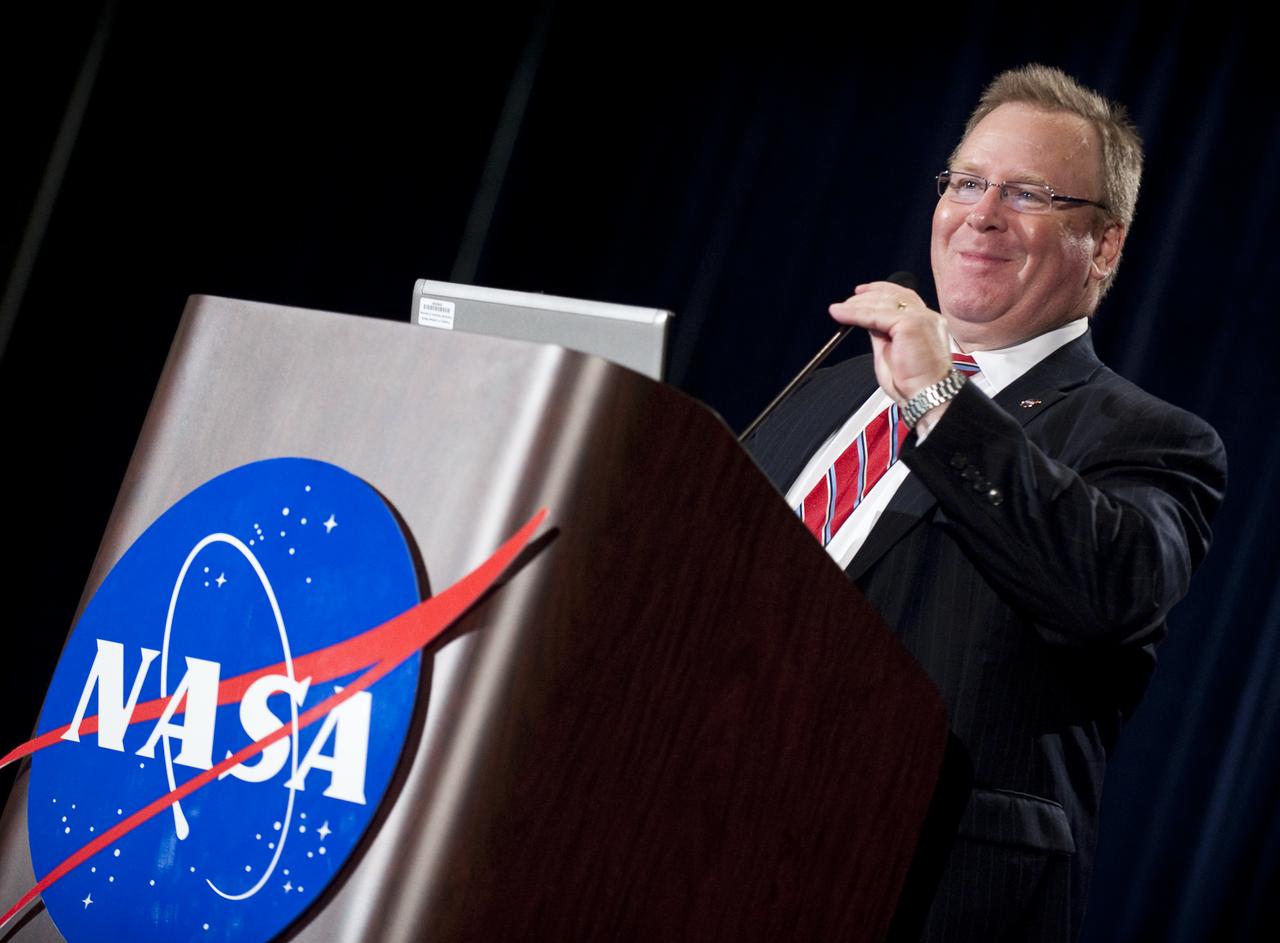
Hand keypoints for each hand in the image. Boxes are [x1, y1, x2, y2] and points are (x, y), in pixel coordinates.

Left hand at [829, 282, 952, 406]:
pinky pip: (875, 315)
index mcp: (925, 322)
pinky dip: (855, 314)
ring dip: (856, 305)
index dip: (880, 291)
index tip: (861, 293)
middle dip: (866, 297)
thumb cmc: (914, 383)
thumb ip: (882, 334)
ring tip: (838, 309)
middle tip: (845, 303)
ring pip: (882, 303)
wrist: (929, 396)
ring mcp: (921, 318)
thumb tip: (868, 322)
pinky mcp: (910, 324)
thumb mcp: (891, 352)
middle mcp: (926, 316)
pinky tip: (841, 314)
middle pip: (892, 296)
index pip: (903, 297)